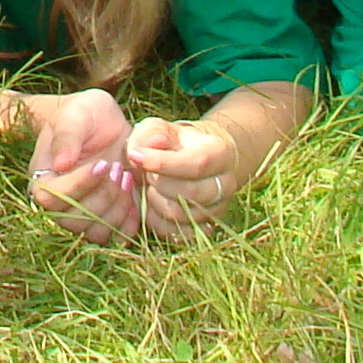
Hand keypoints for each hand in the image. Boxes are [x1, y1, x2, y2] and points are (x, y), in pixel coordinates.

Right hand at [27, 89, 144, 245]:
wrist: (103, 123)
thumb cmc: (83, 114)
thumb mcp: (76, 114)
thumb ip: (67, 136)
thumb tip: (60, 164)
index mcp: (44, 179)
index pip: (52, 197)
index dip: (80, 184)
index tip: (104, 162)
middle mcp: (59, 204)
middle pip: (74, 221)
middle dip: (103, 196)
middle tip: (119, 168)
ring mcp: (83, 214)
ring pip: (96, 233)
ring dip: (117, 208)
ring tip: (128, 177)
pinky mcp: (106, 218)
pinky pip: (115, 236)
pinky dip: (129, 221)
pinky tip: (136, 194)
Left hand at [122, 117, 241, 241]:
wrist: (193, 160)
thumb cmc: (173, 141)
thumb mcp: (161, 129)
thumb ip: (152, 133)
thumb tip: (151, 146)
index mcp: (220, 153)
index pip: (196, 163)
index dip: (163, 163)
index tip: (136, 156)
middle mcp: (225, 183)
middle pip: (190, 192)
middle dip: (158, 183)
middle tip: (144, 172)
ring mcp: (217, 208)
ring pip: (182, 215)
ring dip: (155, 202)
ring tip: (148, 186)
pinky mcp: (204, 227)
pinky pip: (177, 233)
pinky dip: (157, 221)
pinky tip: (151, 205)